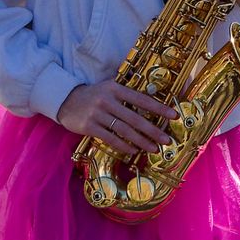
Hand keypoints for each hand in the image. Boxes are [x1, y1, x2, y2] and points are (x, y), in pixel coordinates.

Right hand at [58, 78, 175, 154]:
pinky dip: (123, 146)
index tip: (174, 115)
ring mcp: (97, 113)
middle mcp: (107, 100)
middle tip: (167, 140)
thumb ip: (126, 95)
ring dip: (141, 141)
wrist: (65, 100)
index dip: (159, 108)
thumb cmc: (93, 96)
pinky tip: (133, 151)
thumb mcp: (109, 88)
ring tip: (153, 148)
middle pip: (135, 118)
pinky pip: (110, 138)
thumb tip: (151, 102)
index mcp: (115, 88)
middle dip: (153, 131)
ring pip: (124, 130)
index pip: (142, 99)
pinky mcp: (89, 126)